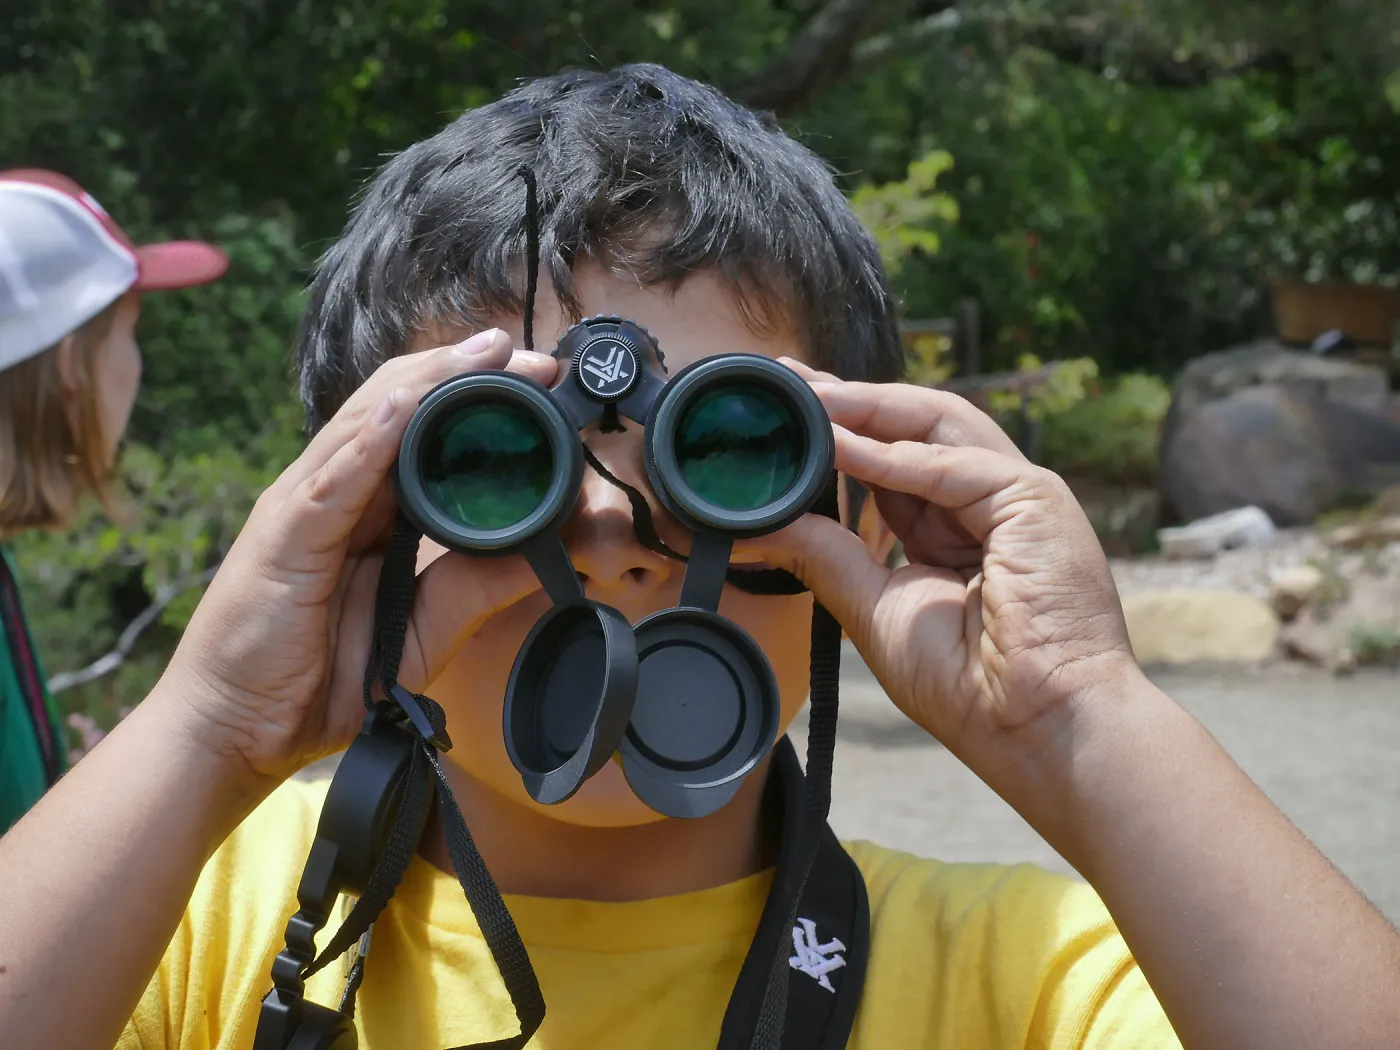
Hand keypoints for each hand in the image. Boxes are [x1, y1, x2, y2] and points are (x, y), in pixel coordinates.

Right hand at [160, 330, 555, 779]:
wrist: (235, 731)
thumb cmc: (316, 677)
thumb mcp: (425, 629)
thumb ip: (479, 586)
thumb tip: (548, 551)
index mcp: (369, 509)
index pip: (425, 431)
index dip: (480, 401)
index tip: (543, 387)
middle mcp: (338, 492)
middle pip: (402, 408)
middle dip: (467, 375)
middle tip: (533, 359)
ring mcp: (306, 504)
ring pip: (370, 421)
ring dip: (431, 383)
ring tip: (486, 355)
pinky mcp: (284, 531)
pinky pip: (333, 474)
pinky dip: (372, 435)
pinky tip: (408, 406)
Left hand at [752, 363, 1138, 766]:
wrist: (1034, 729)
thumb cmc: (969, 687)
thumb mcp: (877, 608)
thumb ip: (827, 557)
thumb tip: (764, 524)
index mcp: (957, 529)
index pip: (893, 461)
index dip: (842, 432)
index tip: (788, 410)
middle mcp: (989, 503)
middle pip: (915, 427)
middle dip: (850, 401)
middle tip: (788, 380)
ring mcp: (1017, 496)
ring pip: (937, 425)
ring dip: (866, 409)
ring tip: (807, 396)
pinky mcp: (1034, 500)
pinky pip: (951, 466)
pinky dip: (892, 455)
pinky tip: (840, 444)